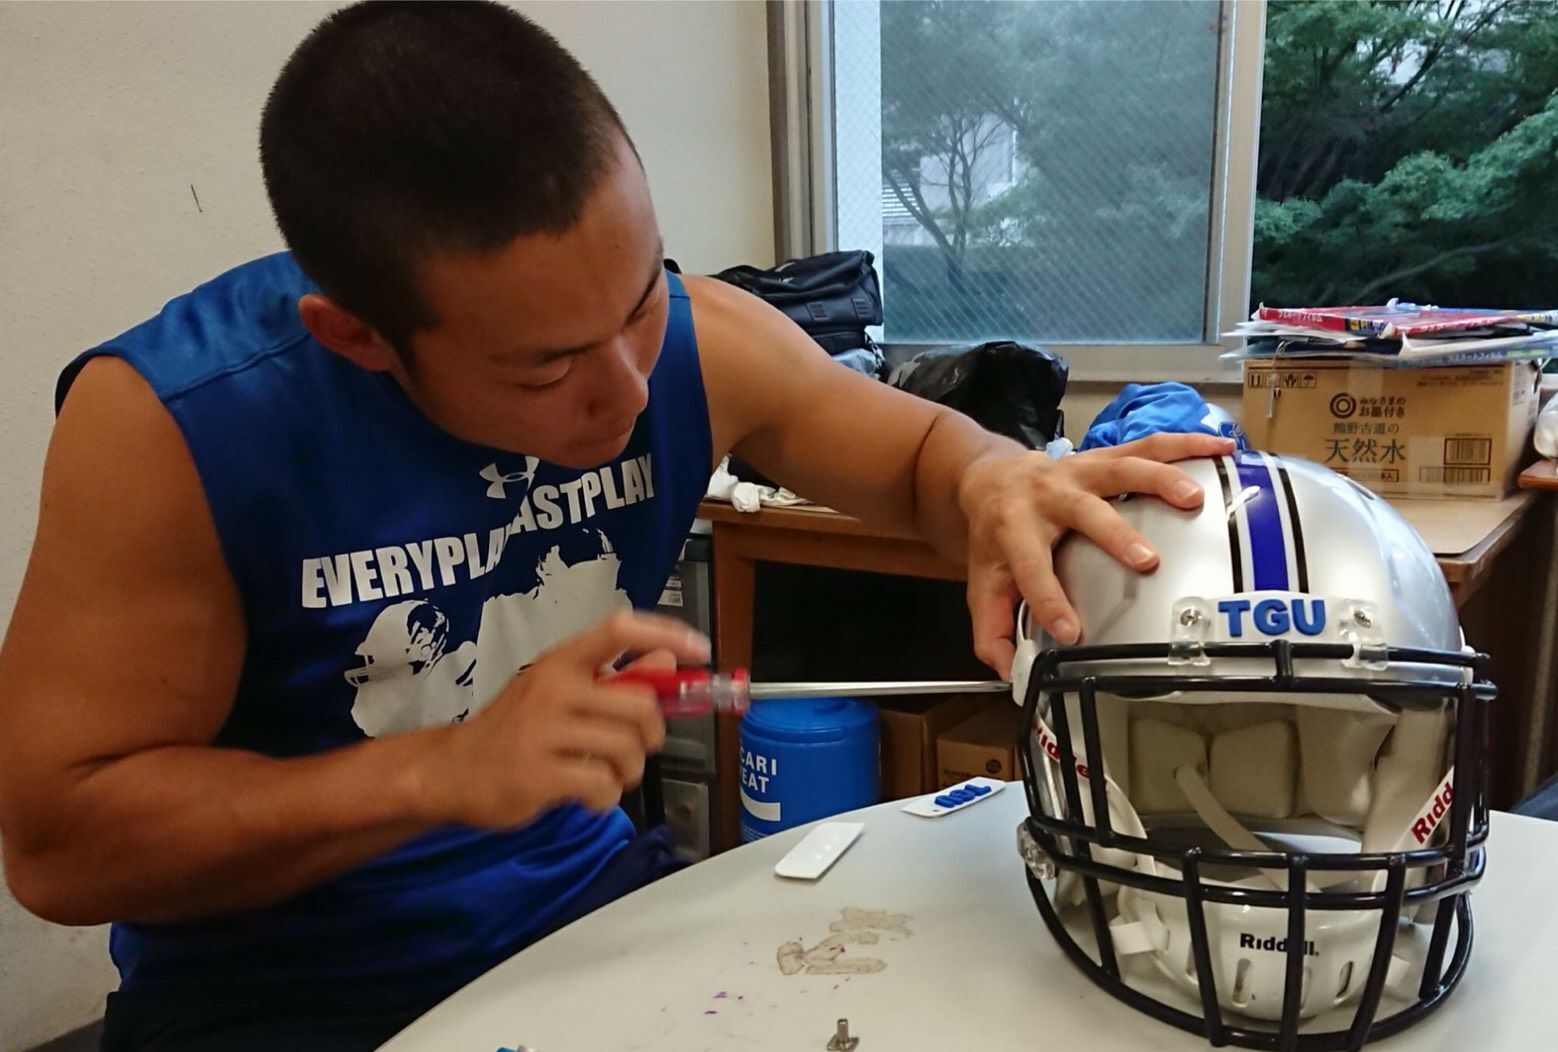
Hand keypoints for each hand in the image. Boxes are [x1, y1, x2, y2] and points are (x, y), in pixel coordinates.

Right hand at [422, 611, 710, 828]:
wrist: (450, 771)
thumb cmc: (514, 728)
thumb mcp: (559, 692)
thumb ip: (612, 678)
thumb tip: (670, 658)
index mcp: (559, 662)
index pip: (619, 629)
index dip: (666, 634)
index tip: (701, 650)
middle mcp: (552, 689)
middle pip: (640, 705)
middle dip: (651, 734)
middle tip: (634, 747)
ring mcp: (542, 733)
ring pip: (627, 750)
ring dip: (629, 771)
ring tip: (606, 774)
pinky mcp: (538, 776)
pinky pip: (603, 786)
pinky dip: (605, 797)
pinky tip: (586, 794)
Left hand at [959, 432, 1235, 674]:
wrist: (992, 476)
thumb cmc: (996, 534)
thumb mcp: (984, 582)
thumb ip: (992, 628)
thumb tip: (1010, 669)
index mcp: (1015, 528)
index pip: (1031, 568)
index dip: (1050, 600)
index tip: (1073, 632)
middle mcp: (1048, 494)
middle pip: (1082, 510)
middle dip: (1115, 535)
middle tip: (1147, 561)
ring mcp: (1080, 470)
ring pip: (1121, 468)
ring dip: (1160, 479)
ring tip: (1194, 499)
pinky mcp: (1105, 457)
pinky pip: (1148, 446)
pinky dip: (1186, 445)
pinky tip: (1219, 448)